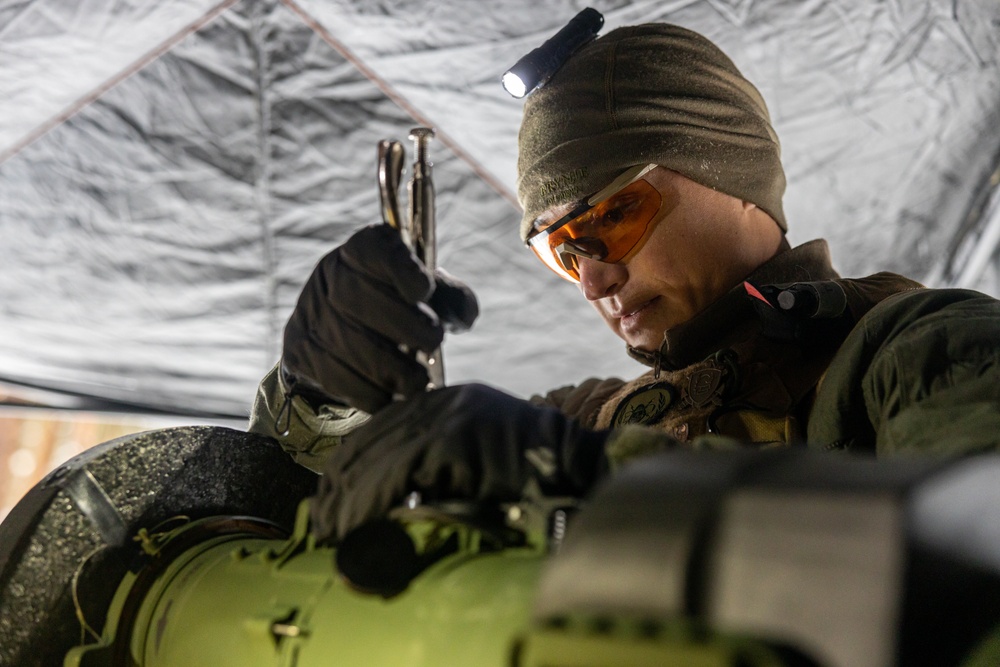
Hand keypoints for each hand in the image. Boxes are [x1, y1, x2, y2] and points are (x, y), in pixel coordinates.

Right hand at [281, 225, 477, 412]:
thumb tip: (463, 316)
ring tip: (417, 382)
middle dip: (401, 324)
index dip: (397, 268)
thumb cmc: (398, 307)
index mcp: (363, 249)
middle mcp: (331, 274)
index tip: (423, 290)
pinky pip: (331, 374)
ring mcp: (310, 311)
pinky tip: (389, 398)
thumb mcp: (428, 293)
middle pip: (356, 296)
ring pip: (343, 340)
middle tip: (432, 341)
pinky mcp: (299, 349)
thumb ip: (451, 297)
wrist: (344, 336)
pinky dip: (366, 392)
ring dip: (387, 367)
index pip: (373, 249)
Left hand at [311, 383, 609, 540]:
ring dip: (349, 501)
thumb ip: (434, 471)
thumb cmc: (531, 478)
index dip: (348, 468)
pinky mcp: (454, 435)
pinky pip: (395, 471)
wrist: (578, 468)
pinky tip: (355, 524)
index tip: (330, 503)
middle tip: (323, 524)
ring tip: (334, 533)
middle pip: (372, 440)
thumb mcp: (473, 464)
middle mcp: (442, 401)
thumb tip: (386, 504)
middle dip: (340, 487)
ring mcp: (449, 414)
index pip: (380, 430)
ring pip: (378, 457)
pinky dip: (370, 502)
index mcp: (445, 403)